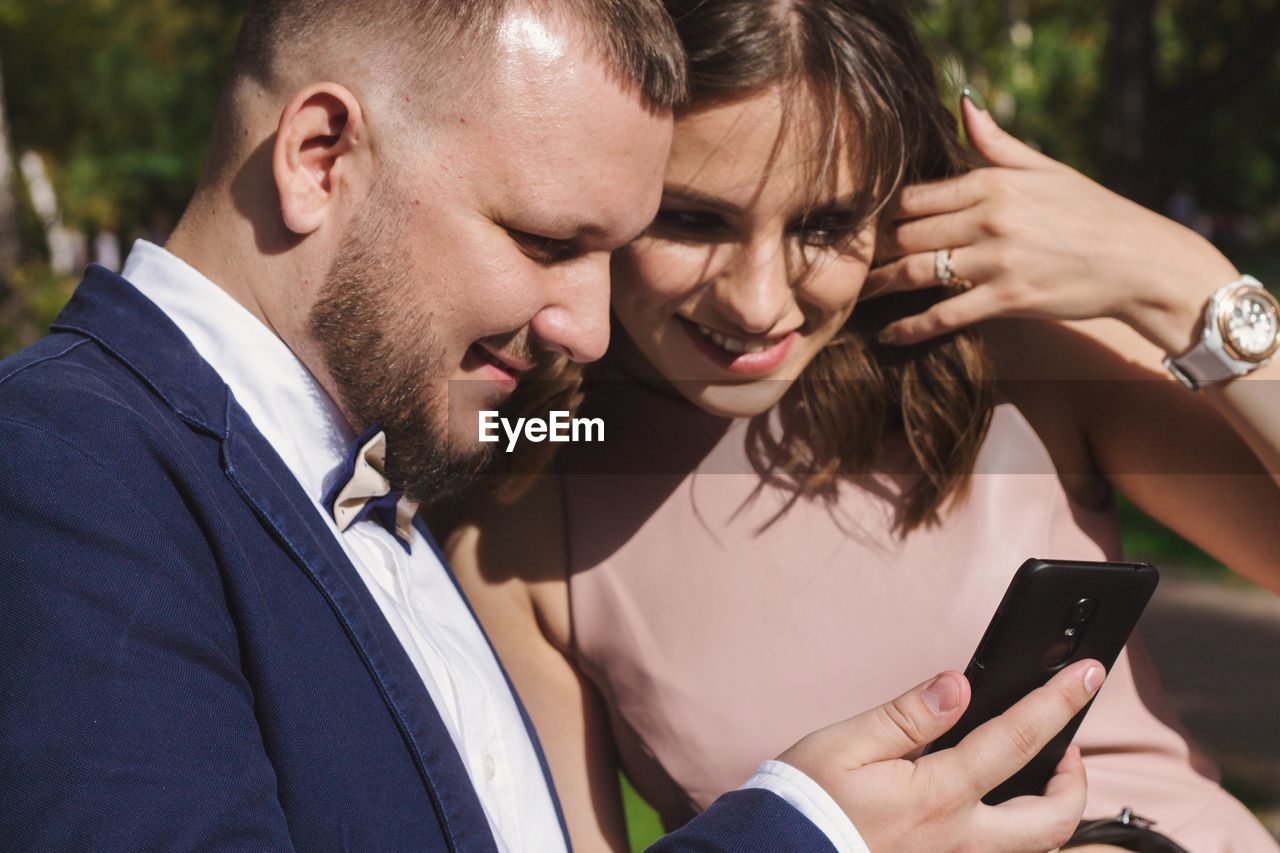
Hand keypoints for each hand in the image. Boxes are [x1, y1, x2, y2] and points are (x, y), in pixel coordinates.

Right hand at [778, 658, 1104, 852]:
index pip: (1016, 739)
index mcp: (936, 797)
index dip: (1057, 702)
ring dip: (1051, 813)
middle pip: (1053, 819)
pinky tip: (994, 816)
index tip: (1086, 674)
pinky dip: (1015, 839)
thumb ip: (906, 715)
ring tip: (1038, 779)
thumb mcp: (844, 745)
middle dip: (1076, 778)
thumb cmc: (804, 804)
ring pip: (1035, 851)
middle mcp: (959, 842)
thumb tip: (959, 685)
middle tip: (1065, 745)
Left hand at [868, 95, 1237, 353]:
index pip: (916, 196)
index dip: (883, 214)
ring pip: (918, 272)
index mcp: (993, 182)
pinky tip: (889, 336)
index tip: (860, 227)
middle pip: (908, 234)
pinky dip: (911, 328)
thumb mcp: (1046, 169)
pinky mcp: (1008, 299)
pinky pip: (945, 315)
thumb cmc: (1092, 213)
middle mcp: (990, 217)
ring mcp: (997, 259)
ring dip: (880, 286)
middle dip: (874, 250)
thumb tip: (961, 106)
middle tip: (845, 265)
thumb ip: (996, 144)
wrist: (1140, 261)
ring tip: (856, 297)